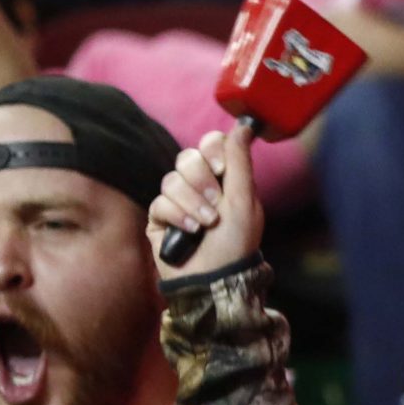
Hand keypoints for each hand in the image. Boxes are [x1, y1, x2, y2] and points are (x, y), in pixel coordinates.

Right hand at [147, 126, 263, 280]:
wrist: (215, 278)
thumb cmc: (236, 242)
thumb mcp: (245, 201)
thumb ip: (241, 162)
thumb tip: (244, 126)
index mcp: (226, 180)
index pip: (210, 145)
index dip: (212, 150)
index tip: (221, 168)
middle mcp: (201, 186)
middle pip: (187, 158)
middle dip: (202, 181)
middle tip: (216, 204)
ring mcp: (179, 201)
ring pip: (171, 179)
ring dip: (191, 202)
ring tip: (206, 224)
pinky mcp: (160, 218)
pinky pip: (159, 202)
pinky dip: (176, 216)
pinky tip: (189, 231)